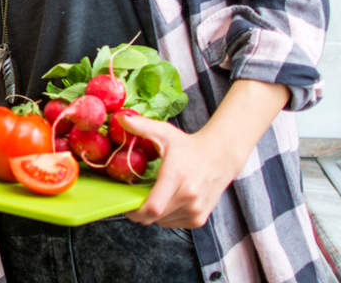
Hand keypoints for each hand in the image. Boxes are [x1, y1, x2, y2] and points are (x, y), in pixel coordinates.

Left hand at [119, 114, 242, 228]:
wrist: (220, 157)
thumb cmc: (189, 145)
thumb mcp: (164, 132)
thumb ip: (141, 126)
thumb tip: (120, 117)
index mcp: (177, 177)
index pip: (152, 207)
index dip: (134, 211)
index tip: (124, 203)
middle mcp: (188, 197)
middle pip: (154, 217)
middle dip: (139, 211)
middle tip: (134, 197)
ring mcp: (196, 210)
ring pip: (162, 222)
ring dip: (153, 213)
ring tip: (154, 194)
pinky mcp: (199, 219)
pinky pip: (172, 224)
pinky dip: (165, 216)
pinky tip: (167, 200)